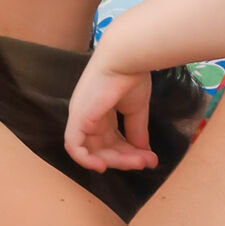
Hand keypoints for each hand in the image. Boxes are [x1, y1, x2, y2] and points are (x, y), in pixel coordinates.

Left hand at [64, 56, 158, 173]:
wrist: (126, 59)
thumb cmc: (131, 76)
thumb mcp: (136, 109)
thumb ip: (136, 131)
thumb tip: (144, 154)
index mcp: (100, 111)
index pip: (111, 140)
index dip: (129, 153)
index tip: (150, 159)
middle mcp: (88, 115)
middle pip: (104, 148)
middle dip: (126, 158)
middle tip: (147, 162)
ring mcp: (80, 117)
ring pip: (93, 151)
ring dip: (116, 160)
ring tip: (138, 162)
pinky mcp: (77, 118)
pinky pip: (74, 148)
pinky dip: (86, 161)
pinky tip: (104, 166)